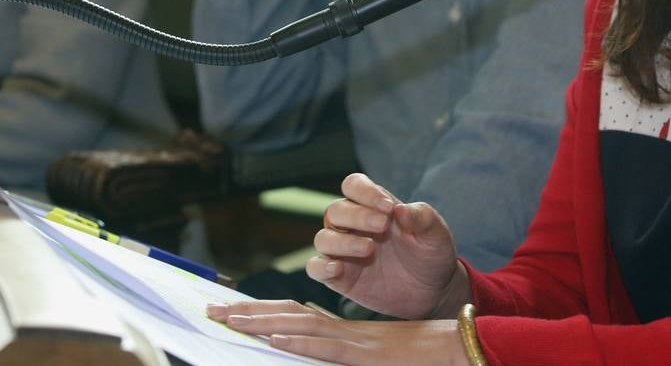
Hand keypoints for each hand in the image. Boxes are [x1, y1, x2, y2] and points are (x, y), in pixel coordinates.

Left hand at [205, 300, 468, 364]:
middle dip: (247, 311)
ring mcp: (351, 340)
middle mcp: (342, 330)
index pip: (293, 315)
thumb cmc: (421, 359)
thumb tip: (314, 355)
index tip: (232, 311)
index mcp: (343, 333)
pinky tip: (272, 337)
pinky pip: (323, 344)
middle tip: (211, 310)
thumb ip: (346, 356)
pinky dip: (296, 340)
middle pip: (286, 313)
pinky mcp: (363, 354)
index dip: (261, 312)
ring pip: (297, 324)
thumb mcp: (374, 361)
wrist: (459, 349)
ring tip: (228, 318)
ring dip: (259, 320)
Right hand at [308, 173, 470, 319]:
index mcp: (374, 206)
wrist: (433, 292)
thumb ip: (422, 217)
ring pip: (323, 238)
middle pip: (336, 210)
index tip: (387, 207)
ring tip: (369, 249)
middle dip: (356, 216)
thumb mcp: (435, 233)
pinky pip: (315, 268)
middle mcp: (353, 225)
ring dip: (342, 241)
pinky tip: (338, 268)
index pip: (353, 185)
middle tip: (382, 225)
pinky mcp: (339, 277)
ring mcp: (344, 251)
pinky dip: (321, 266)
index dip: (365, 192)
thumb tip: (400, 208)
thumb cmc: (431, 254)